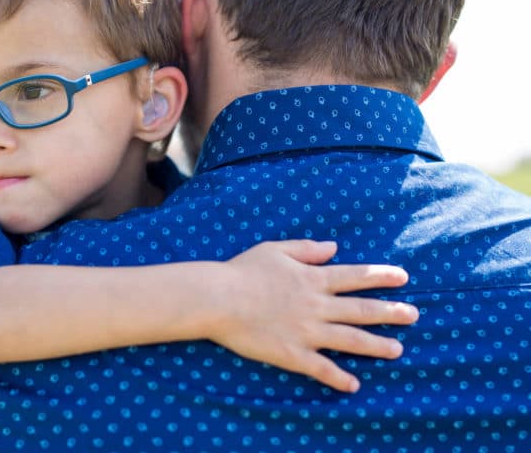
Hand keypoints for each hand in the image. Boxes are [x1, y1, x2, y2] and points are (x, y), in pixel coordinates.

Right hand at [208, 240, 417, 392]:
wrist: (218, 298)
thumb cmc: (242, 271)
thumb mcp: (275, 250)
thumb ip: (307, 249)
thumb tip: (334, 248)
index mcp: (313, 279)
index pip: (355, 276)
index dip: (381, 276)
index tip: (403, 277)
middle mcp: (316, 306)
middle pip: (361, 310)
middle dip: (391, 312)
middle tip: (414, 315)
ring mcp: (307, 332)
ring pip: (351, 340)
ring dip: (377, 345)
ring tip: (398, 350)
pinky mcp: (292, 354)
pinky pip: (321, 369)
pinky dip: (339, 378)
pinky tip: (354, 385)